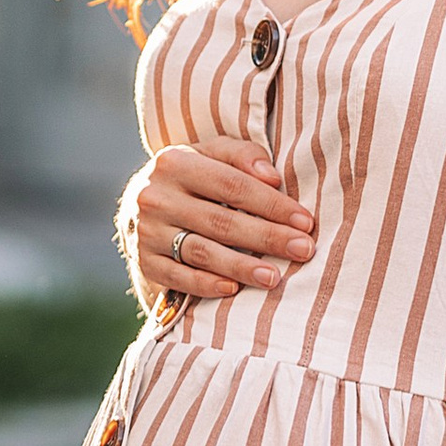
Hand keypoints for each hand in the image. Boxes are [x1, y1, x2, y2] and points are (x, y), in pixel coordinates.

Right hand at [126, 142, 315, 303]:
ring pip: (201, 252)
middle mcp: (156, 197)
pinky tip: (233, 291)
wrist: (140, 204)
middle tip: (303, 250)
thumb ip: (241, 155)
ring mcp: (147, 232)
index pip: (232, 185)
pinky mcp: (145, 262)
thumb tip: (272, 176)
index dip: (272, 204)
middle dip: (267, 237)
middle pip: (220, 221)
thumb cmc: (191, 177)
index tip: (305, 222)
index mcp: (174, 162)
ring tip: (274, 277)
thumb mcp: (210, 154)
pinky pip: (178, 278)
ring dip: (241, 267)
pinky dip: (206, 285)